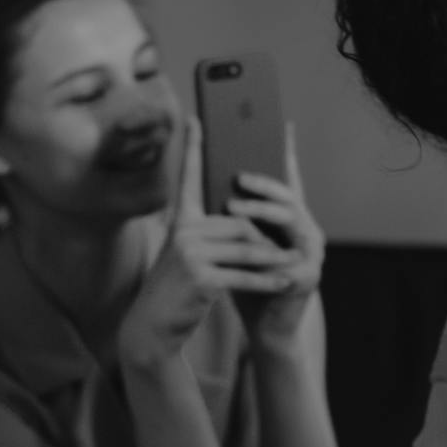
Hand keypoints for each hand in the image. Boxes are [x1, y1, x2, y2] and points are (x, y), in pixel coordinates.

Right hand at [117, 118, 297, 367]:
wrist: (152, 327)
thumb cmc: (178, 289)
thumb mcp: (191, 255)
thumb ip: (213, 235)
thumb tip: (251, 223)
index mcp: (181, 221)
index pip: (188, 178)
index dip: (192, 148)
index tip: (197, 119)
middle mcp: (183, 232)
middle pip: (239, 223)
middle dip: (266, 238)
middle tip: (288, 248)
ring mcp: (191, 254)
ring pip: (246, 247)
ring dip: (273, 258)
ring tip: (294, 262)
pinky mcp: (201, 278)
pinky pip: (244, 274)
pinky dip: (267, 279)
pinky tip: (284, 282)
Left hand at [223, 123, 325, 349]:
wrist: (268, 325)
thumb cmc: (250, 281)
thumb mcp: (239, 243)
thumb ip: (234, 217)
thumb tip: (207, 178)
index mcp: (290, 219)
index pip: (288, 180)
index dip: (285, 153)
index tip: (281, 124)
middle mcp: (306, 229)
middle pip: (288, 196)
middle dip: (263, 185)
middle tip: (237, 176)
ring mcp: (311, 252)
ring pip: (291, 220)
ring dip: (262, 211)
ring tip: (234, 207)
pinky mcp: (308, 276)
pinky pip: (289, 258)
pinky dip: (268, 250)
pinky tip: (250, 244)